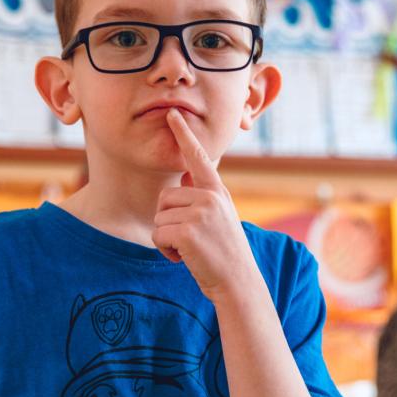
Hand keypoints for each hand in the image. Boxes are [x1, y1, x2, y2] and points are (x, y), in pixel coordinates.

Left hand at [153, 109, 258, 298]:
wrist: (238, 282)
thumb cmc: (225, 253)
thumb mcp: (220, 217)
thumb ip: (204, 195)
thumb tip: (185, 173)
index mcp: (217, 191)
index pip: (198, 157)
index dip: (183, 134)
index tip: (172, 114)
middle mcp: (210, 196)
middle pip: (165, 197)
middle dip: (168, 221)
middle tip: (190, 240)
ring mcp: (200, 213)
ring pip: (159, 218)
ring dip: (167, 239)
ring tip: (190, 249)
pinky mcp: (188, 231)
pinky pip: (158, 235)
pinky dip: (166, 251)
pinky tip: (184, 258)